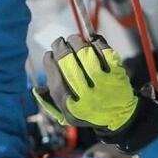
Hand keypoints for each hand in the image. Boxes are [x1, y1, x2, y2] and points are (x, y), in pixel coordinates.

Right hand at [33, 35, 157, 152]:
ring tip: (74, 40)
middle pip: (67, 61)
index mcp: (70, 106)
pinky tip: (92, 41)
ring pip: (84, 52)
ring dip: (76, 41)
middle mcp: (86, 95)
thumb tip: (36, 89)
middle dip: (60, 46)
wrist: (120, 117)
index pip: (54, 76)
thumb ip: (51, 102)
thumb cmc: (89, 112)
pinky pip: (104, 51)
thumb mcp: (68, 115)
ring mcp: (103, 83)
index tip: (50, 54)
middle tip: (60, 42)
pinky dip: (96, 42)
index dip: (50, 61)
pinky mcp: (117, 74)